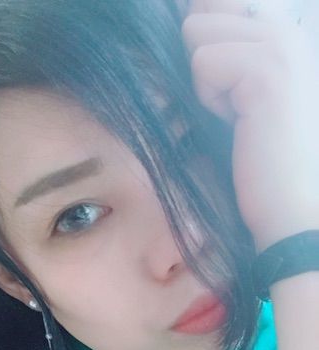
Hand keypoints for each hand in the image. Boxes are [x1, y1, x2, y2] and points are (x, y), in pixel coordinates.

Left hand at [182, 0, 318, 250]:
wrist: (290, 199)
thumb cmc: (262, 152)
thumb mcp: (245, 93)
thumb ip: (226, 52)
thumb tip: (189, 17)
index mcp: (283, 32)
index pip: (216, 1)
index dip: (205, 38)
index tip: (224, 79)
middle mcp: (286, 29)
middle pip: (199, 12)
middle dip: (204, 61)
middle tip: (232, 99)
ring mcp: (280, 45)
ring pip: (196, 33)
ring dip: (206, 81)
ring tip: (237, 111)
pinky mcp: (265, 71)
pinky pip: (203, 63)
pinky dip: (210, 97)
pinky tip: (238, 120)